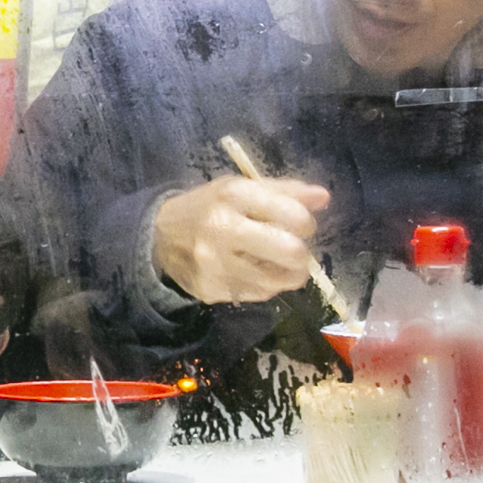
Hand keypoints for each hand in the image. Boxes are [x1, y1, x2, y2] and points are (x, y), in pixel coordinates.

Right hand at [150, 176, 330, 305]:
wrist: (159, 238)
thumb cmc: (210, 207)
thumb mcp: (241, 188)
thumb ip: (285, 191)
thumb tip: (324, 197)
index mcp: (233, 196)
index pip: (294, 215)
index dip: (307, 223)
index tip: (301, 225)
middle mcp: (222, 229)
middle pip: (291, 252)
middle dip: (303, 254)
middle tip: (295, 250)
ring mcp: (215, 264)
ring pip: (279, 281)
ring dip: (289, 274)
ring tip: (279, 263)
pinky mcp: (213, 290)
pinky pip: (260, 294)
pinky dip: (266, 284)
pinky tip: (255, 272)